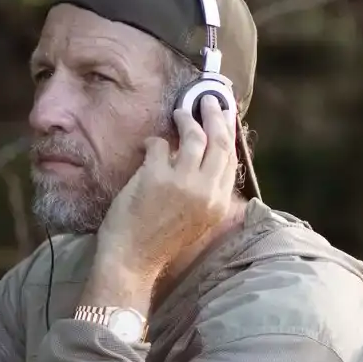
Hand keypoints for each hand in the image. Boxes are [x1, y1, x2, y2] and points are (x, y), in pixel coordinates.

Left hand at [95, 95, 239, 284]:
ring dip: (186, 119)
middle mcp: (206, 191)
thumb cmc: (157, 241)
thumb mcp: (195, 219)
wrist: (131, 261)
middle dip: (214, 115)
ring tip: (179, 112)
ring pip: (193, 137)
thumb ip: (204, 191)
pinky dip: (152, 141)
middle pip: (219, 142)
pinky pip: (158, 145)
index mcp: (218, 204)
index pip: (230, 159)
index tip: (224, 116)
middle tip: (207, 100)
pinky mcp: (156, 177)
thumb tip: (202, 156)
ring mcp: (182, 182)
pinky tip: (147, 144)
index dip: (227, 133)